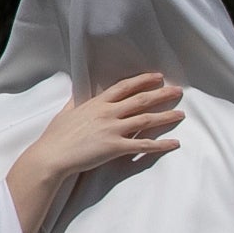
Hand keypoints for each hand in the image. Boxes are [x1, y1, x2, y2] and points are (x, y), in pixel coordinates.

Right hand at [7, 72, 181, 232]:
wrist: (52, 155)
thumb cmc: (56, 136)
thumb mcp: (66, 113)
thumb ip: (76, 103)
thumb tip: (78, 94)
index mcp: (97, 103)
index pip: (124, 87)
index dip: (143, 80)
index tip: (157, 76)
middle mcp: (108, 113)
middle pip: (141, 100)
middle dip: (162, 94)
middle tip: (178, 91)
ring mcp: (113, 129)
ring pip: (147, 120)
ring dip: (166, 116)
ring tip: (182, 114)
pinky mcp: (116, 147)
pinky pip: (144, 145)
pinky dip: (161, 145)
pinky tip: (175, 144)